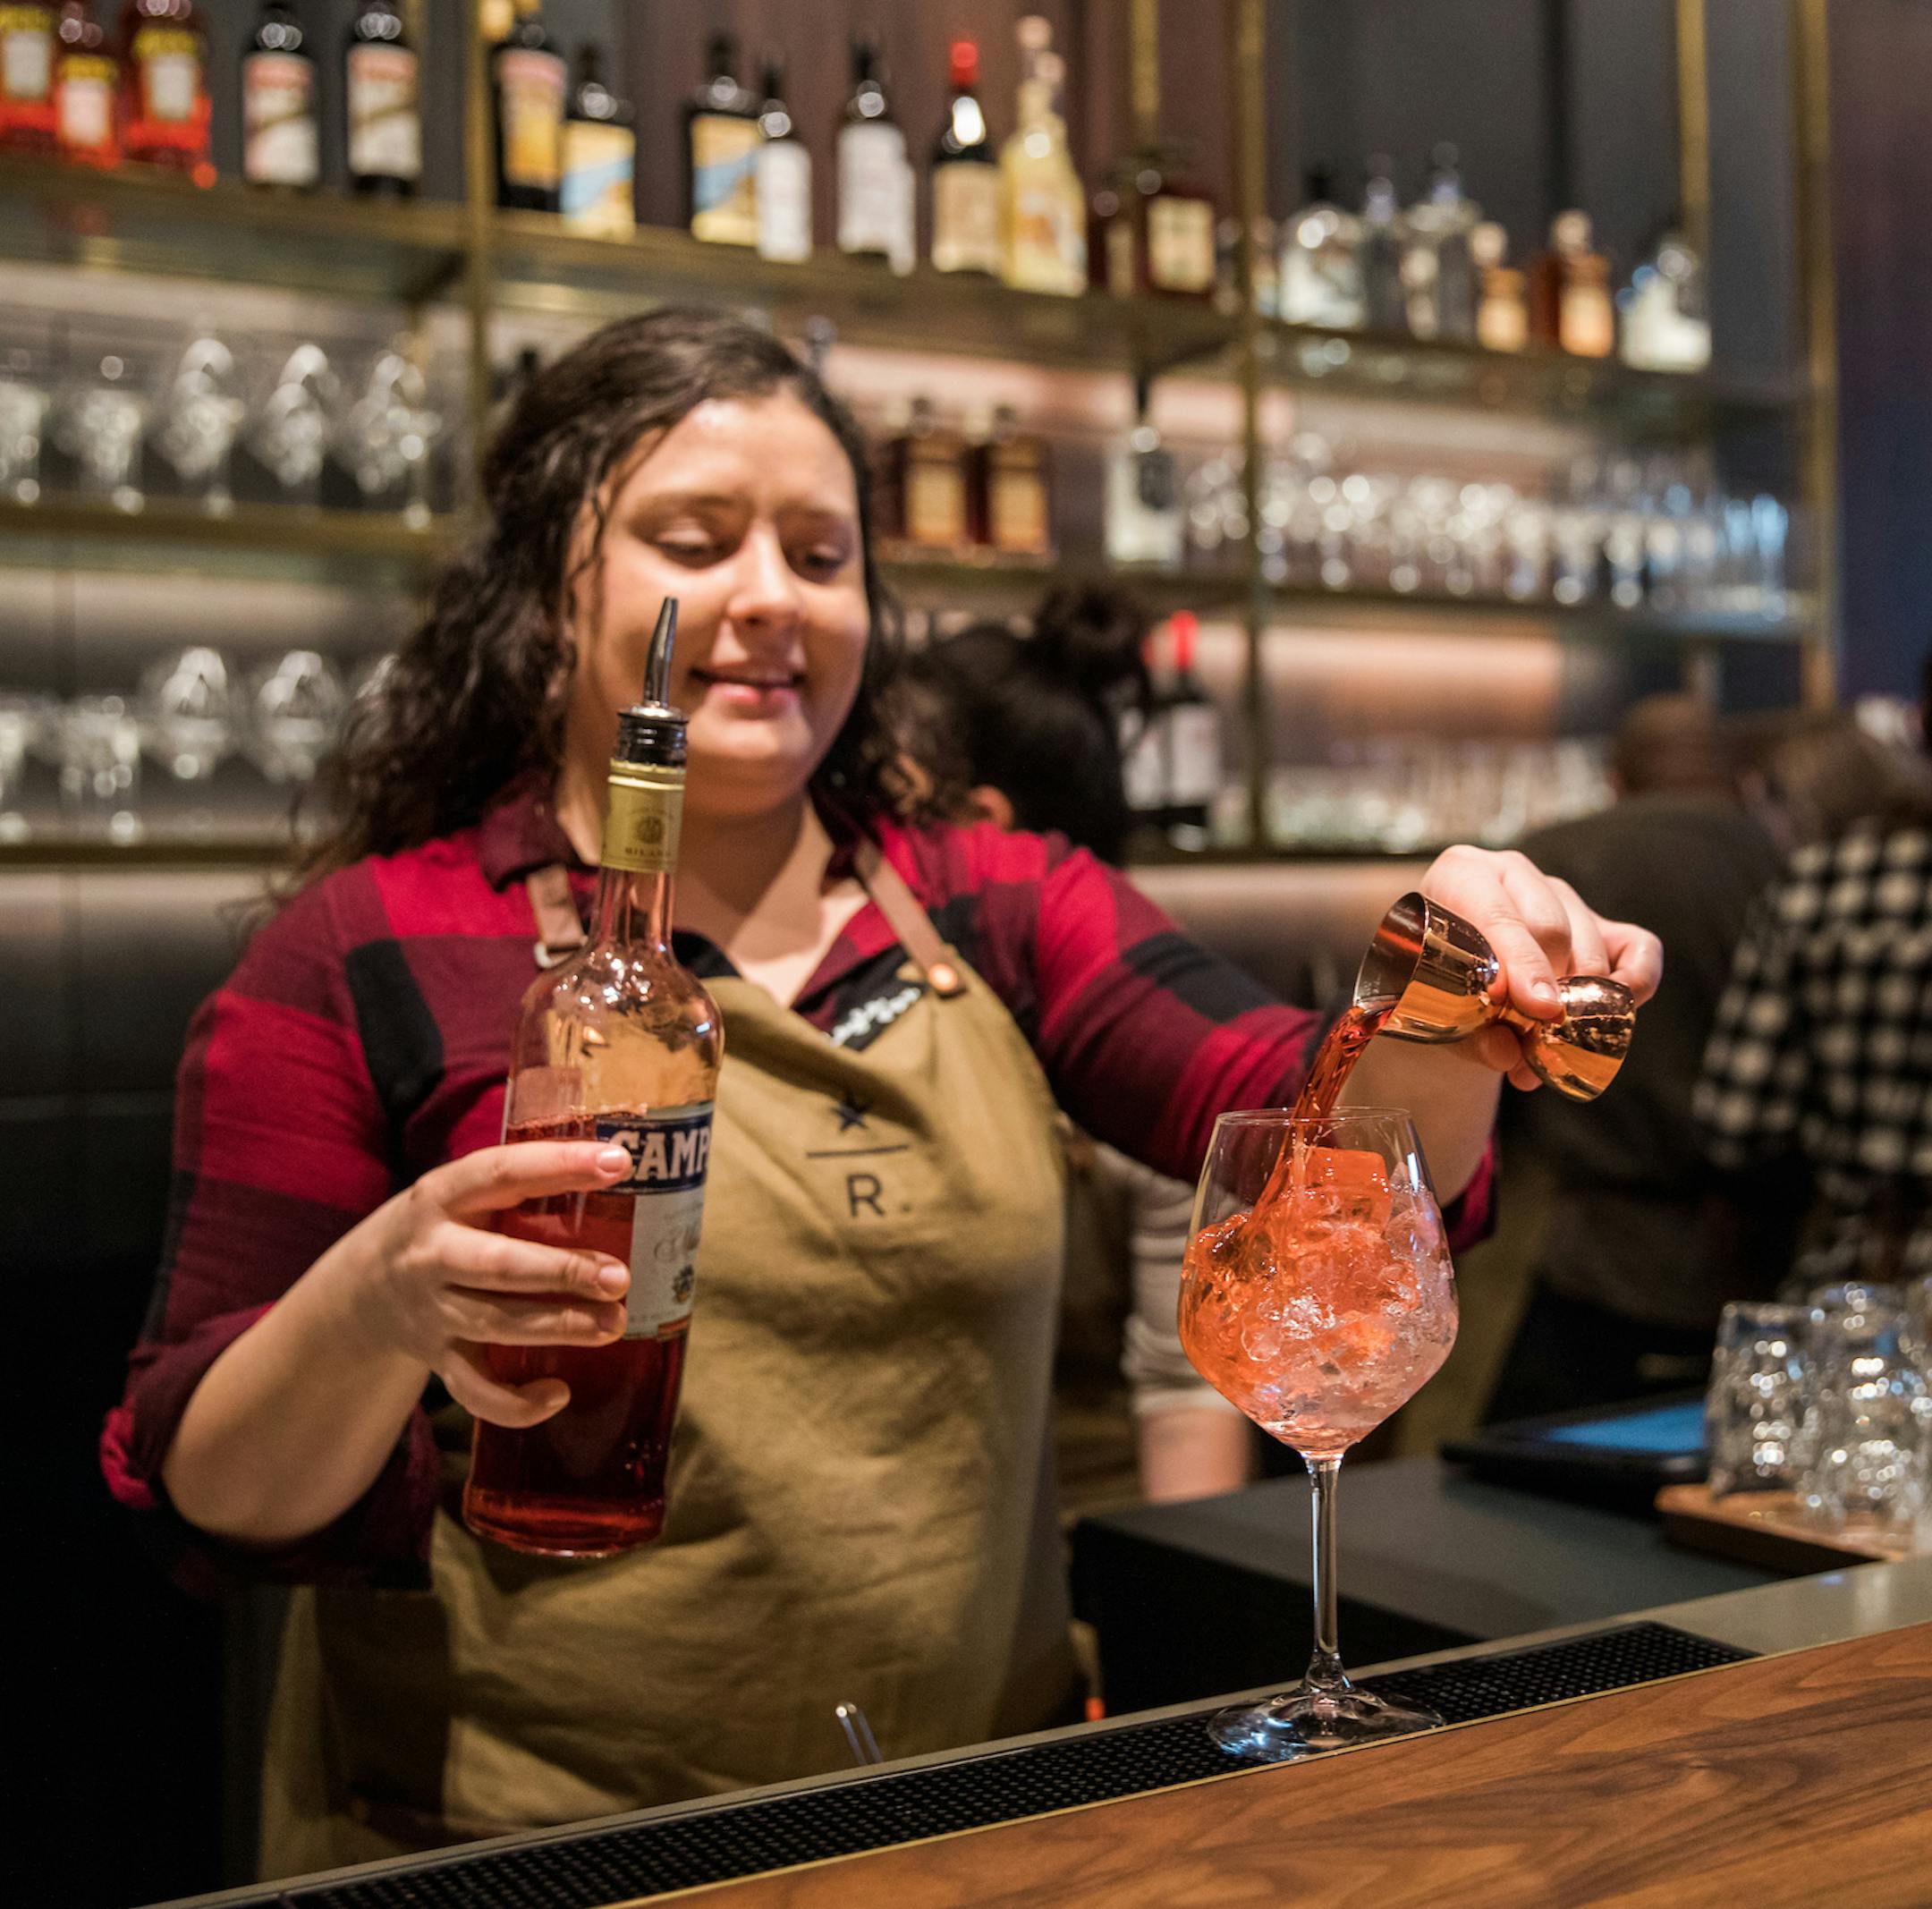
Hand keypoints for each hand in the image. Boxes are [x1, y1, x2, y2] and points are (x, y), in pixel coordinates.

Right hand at [324, 1141, 633, 1428]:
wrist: (360, 1289)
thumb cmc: (444, 1227)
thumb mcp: (463, 1192)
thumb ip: (522, 1184)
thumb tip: (621, 1162)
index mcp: (441, 1196)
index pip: (502, 1172)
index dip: (560, 1165)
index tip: (620, 1162)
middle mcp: (431, 1254)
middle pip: (498, 1264)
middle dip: (562, 1271)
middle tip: (621, 1278)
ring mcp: (431, 1311)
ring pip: (495, 1324)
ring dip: (559, 1326)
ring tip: (614, 1323)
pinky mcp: (436, 1359)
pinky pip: (473, 1390)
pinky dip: (515, 1402)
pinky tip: (559, 1393)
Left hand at [1420, 844, 1663, 1090]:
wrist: (1447, 981)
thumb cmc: (1432, 985)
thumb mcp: (1436, 1008)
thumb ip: (1468, 1033)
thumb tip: (1509, 1053)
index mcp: (1460, 874)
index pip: (1498, 915)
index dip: (1520, 962)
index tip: (1535, 1006)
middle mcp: (1514, 873)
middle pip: (1551, 928)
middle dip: (1549, 988)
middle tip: (1539, 1034)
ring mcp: (1561, 894)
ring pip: (1591, 945)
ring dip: (1579, 1001)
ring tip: (1552, 1045)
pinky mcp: (1601, 922)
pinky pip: (1639, 949)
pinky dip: (1635, 984)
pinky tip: (1610, 1017)